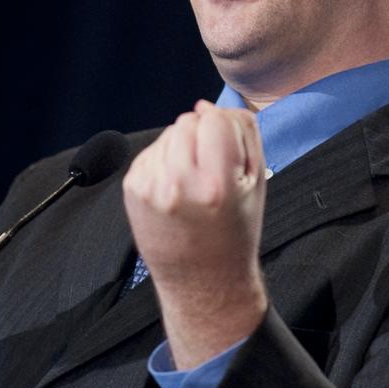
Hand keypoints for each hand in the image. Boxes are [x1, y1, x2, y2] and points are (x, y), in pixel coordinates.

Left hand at [122, 100, 267, 368]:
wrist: (202, 282)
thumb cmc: (234, 232)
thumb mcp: (256, 184)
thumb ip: (242, 134)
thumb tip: (205, 105)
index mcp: (216, 183)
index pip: (214, 118)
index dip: (225, 129)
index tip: (228, 153)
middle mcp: (178, 184)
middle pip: (187, 121)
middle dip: (201, 137)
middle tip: (211, 172)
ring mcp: (150, 187)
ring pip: (168, 134)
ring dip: (181, 148)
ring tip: (193, 184)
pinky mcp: (132, 189)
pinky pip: (151, 152)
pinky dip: (164, 162)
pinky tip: (175, 190)